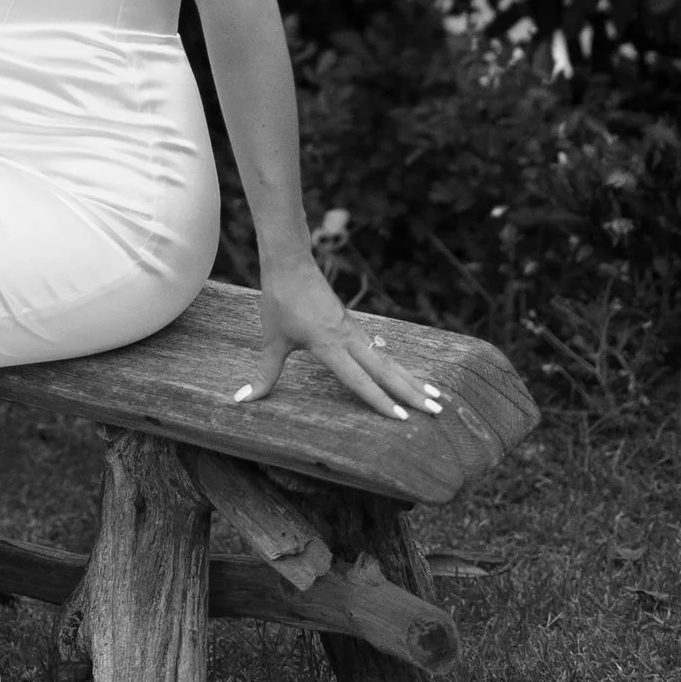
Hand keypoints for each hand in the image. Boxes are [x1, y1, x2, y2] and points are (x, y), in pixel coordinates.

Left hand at [230, 254, 444, 423]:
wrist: (291, 262)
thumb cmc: (280, 301)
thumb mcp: (271, 340)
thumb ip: (264, 375)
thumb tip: (242, 400)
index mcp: (329, 345)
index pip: (360, 380)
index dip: (380, 401)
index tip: (403, 419)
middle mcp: (349, 339)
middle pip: (386, 372)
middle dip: (413, 393)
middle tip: (439, 411)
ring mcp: (354, 331)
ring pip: (389, 361)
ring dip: (412, 380)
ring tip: (437, 397)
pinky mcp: (354, 326)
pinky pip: (381, 352)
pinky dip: (399, 367)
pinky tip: (410, 377)